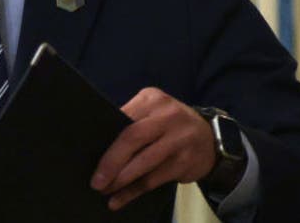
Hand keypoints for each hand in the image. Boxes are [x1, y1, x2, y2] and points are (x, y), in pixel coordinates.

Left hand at [89, 87, 216, 210]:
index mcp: (153, 99)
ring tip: (105, 190)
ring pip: (143, 163)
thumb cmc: (171, 125)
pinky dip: (133, 191)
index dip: (106, 139)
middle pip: (132, 139)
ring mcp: (179, 139)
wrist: (210, 137)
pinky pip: (153, 180)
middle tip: (96, 180)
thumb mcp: (154, 111)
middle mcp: (167, 116)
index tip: (89, 153)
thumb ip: (132, 122)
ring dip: (121, 180)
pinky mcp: (184, 162)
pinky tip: (120, 199)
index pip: (123, 117)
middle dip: (111, 162)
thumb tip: (100, 146)